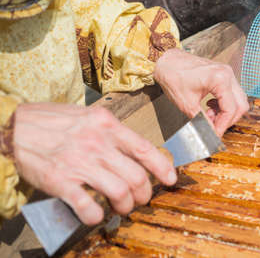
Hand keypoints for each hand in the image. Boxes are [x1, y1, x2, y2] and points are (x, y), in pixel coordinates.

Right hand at [13, 103, 176, 224]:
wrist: (14, 126)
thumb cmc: (52, 121)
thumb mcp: (88, 116)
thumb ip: (110, 132)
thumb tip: (133, 150)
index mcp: (107, 125)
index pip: (144, 149)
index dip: (163, 167)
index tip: (170, 179)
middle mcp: (97, 143)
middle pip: (136, 176)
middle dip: (144, 194)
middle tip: (140, 199)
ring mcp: (79, 163)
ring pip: (119, 192)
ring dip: (125, 206)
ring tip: (122, 208)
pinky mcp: (61, 181)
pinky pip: (88, 206)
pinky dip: (97, 216)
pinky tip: (97, 215)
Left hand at [154, 48, 248, 136]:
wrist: (166, 61)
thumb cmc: (173, 77)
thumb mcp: (187, 104)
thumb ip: (202, 121)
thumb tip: (211, 135)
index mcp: (220, 79)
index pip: (230, 109)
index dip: (223, 125)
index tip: (215, 134)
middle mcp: (227, 74)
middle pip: (240, 105)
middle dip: (227, 120)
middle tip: (213, 127)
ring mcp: (227, 73)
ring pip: (237, 100)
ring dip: (226, 112)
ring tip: (209, 116)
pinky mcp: (223, 75)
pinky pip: (231, 94)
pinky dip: (224, 104)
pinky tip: (210, 107)